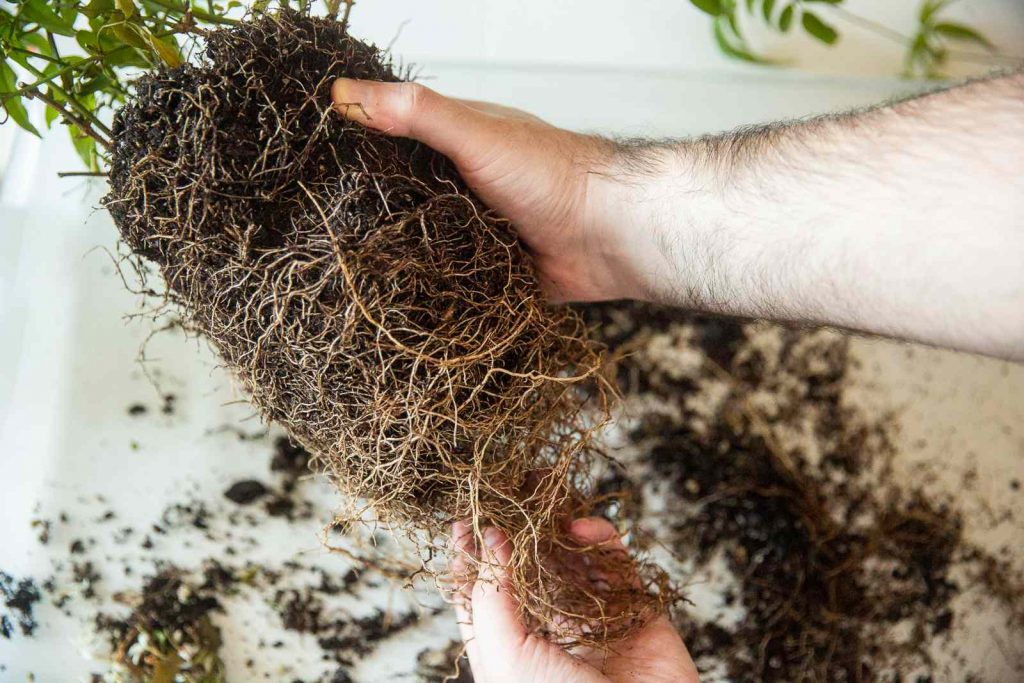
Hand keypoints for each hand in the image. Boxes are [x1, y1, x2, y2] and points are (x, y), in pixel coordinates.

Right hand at [331, 79, 641, 302]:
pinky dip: (431, 289)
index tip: (311, 167)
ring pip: (423, 243)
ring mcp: (477, 231)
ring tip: (344, 273)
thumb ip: (417, 115)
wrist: (609, 236)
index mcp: (460, 144)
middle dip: (372, 213)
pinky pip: (451, 283)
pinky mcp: (490, 274)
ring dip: (399, 255)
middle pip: (405, 198)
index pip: (395, 143)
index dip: (357, 151)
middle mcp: (465, 186)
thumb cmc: (550, 174)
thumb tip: (344, 94)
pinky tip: (395, 300)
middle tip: (320, 231)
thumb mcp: (475, 134)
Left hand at [449, 518, 698, 682]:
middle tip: (512, 489)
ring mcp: (593, 618)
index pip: (484, 592)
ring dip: (560, 525)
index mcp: (511, 647)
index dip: (472, 555)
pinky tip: (582, 528)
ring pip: (573, 559)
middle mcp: (550, 631)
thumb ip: (492, 595)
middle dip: (520, 528)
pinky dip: (601, 540)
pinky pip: (616, 564)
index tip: (464, 517)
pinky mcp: (635, 610)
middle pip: (531, 567)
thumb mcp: (505, 653)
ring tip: (546, 494)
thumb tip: (488, 538)